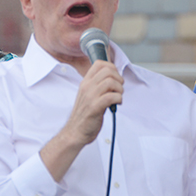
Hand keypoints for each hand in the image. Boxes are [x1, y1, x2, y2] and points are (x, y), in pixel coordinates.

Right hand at [41, 60, 123, 181]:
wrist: (75, 131)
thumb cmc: (84, 115)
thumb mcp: (88, 95)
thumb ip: (98, 86)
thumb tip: (114, 79)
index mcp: (85, 82)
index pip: (99, 64)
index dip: (112, 67)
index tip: (115, 77)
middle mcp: (87, 87)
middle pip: (108, 71)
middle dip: (119, 78)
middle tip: (118, 88)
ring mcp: (90, 96)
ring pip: (111, 82)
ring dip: (120, 89)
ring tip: (118, 96)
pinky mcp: (95, 107)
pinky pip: (112, 96)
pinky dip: (118, 99)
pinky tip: (116, 104)